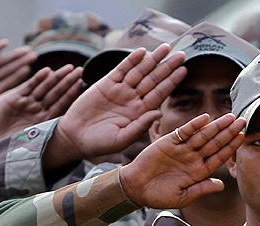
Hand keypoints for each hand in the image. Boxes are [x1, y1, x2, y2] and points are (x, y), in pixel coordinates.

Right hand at [0, 40, 36, 124]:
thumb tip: (2, 126)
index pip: (9, 84)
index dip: (20, 77)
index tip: (34, 73)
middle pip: (8, 70)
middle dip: (21, 63)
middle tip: (35, 56)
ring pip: (0, 62)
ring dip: (13, 56)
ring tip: (26, 50)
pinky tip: (5, 43)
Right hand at [0, 65, 82, 146]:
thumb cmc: (11, 144)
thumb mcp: (32, 141)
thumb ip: (45, 136)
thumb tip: (66, 142)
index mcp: (45, 120)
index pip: (61, 103)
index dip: (71, 93)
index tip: (83, 83)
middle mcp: (38, 109)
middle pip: (55, 92)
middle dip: (67, 81)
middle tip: (80, 70)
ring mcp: (27, 103)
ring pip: (44, 87)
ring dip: (55, 77)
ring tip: (68, 68)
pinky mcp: (15, 98)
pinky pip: (28, 87)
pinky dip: (37, 79)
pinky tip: (46, 72)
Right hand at [43, 44, 186, 168]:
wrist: (75, 137)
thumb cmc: (99, 143)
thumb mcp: (122, 139)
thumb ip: (140, 127)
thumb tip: (159, 113)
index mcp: (139, 113)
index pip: (159, 94)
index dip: (171, 82)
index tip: (183, 70)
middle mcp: (132, 99)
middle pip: (153, 80)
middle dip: (167, 67)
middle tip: (182, 54)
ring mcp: (120, 91)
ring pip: (140, 72)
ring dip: (153, 60)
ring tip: (166, 47)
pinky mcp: (106, 84)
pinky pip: (121, 70)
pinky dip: (131, 60)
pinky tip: (142, 52)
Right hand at [119, 113, 245, 208]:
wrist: (135, 189)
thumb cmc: (158, 196)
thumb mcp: (183, 197)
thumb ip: (201, 189)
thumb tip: (222, 185)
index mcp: (198, 172)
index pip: (219, 157)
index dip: (231, 147)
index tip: (242, 137)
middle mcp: (192, 158)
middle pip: (214, 143)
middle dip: (228, 132)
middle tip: (243, 120)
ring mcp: (181, 149)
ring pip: (202, 135)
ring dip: (216, 126)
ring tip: (229, 117)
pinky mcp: (168, 142)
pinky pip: (184, 132)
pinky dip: (194, 125)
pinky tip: (205, 118)